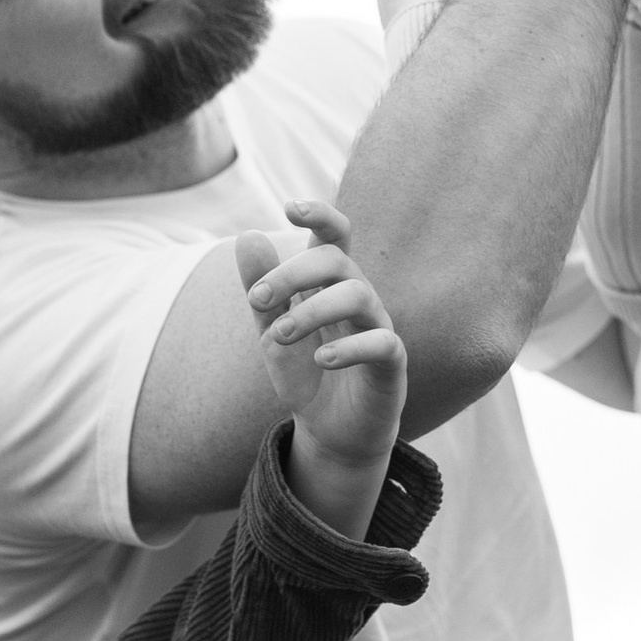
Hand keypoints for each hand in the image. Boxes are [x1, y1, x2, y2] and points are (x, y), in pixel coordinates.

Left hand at [236, 199, 406, 536]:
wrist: (329, 432)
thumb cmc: (305, 374)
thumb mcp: (272, 331)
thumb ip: (262, 290)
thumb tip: (247, 235)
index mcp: (330, 284)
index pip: (335, 234)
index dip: (320, 214)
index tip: (289, 208)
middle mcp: (358, 296)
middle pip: (336, 258)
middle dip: (292, 272)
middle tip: (256, 299)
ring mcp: (378, 327)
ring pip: (357, 293)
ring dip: (309, 310)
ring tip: (277, 338)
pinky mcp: (393, 364)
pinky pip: (383, 342)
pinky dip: (350, 347)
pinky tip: (321, 360)